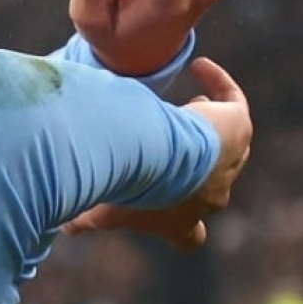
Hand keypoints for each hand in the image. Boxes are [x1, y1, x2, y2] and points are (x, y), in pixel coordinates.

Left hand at [66, 58, 251, 250]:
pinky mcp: (238, 128)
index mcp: (181, 222)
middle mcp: (212, 197)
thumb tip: (64, 228)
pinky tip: (199, 66)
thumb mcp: (102, 211)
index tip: (172, 209)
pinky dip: (219, 84)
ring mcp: (230, 163)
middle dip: (200, 168)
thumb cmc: (130, 190)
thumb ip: (83, 220)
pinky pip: (234, 103)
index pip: (189, 236)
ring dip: (210, 129)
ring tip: (194, 106)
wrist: (159, 161)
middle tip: (183, 144)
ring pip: (229, 147)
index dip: (184, 226)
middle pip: (213, 187)